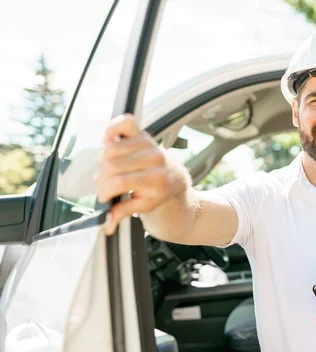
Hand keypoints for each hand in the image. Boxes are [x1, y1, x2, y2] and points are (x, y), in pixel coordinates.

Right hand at [95, 114, 184, 234]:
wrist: (174, 177)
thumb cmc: (156, 192)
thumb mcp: (143, 206)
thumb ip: (123, 212)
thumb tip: (106, 225)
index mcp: (156, 179)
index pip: (119, 182)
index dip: (104, 191)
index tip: (103, 197)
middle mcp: (154, 158)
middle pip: (110, 166)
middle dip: (102, 179)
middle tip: (105, 185)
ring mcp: (148, 143)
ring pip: (110, 149)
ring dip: (103, 161)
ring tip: (109, 170)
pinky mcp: (142, 132)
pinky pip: (123, 122)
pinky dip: (111, 129)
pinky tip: (109, 142)